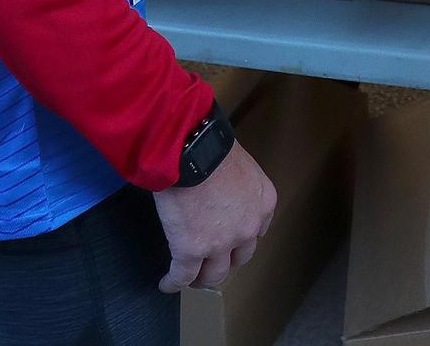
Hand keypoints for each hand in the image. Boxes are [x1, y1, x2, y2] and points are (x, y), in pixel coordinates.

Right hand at [152, 141, 275, 291]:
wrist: (192, 151)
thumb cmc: (211, 145)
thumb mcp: (238, 162)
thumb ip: (236, 182)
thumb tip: (219, 183)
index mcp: (262, 203)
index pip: (257, 230)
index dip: (242, 237)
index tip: (232, 241)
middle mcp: (247, 227)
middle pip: (239, 257)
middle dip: (226, 261)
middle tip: (213, 262)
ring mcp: (220, 243)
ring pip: (214, 273)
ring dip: (202, 278)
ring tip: (191, 278)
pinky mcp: (192, 251)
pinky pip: (183, 275)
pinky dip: (174, 282)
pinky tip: (167, 283)